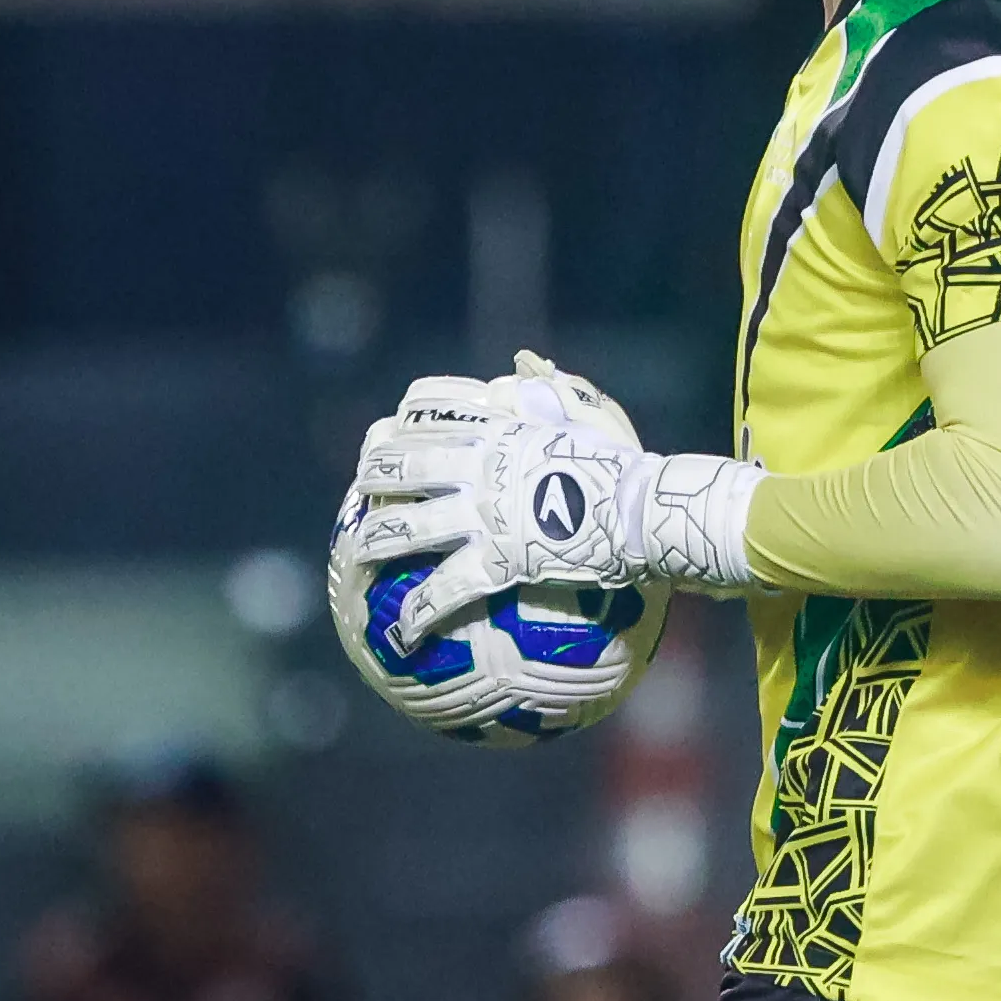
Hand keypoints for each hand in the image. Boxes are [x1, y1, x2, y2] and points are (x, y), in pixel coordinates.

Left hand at [345, 394, 761, 652]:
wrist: (645, 510)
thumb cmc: (624, 466)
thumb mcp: (584, 418)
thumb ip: (549, 393)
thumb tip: (523, 363)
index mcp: (497, 428)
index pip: (428, 408)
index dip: (398, 423)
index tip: (382, 438)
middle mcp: (479, 467)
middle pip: (402, 465)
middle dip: (371, 479)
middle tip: (360, 495)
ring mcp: (484, 515)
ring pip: (408, 526)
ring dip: (373, 543)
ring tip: (355, 558)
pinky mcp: (498, 560)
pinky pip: (445, 589)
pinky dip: (419, 614)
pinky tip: (403, 636)